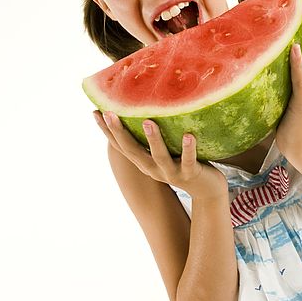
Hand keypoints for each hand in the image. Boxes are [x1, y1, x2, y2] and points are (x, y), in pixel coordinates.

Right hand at [93, 110, 227, 199]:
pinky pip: (188, 160)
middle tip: (109, 113)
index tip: (94, 113)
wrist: (206, 191)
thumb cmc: (184, 163)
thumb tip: (144, 109)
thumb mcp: (165, 151)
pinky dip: (188, 149)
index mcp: (144, 162)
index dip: (107, 132)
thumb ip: (153, 138)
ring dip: (153, 139)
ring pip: (159, 156)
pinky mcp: (190, 174)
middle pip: (133, 151)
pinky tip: (189, 135)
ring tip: (147, 121)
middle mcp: (153, 169)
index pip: (121, 146)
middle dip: (120, 132)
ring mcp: (171, 173)